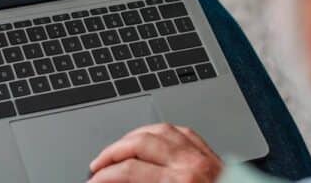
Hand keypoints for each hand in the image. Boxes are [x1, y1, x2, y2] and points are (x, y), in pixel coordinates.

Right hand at [88, 123, 223, 182]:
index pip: (127, 172)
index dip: (103, 178)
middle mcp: (190, 165)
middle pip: (138, 144)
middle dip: (111, 154)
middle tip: (98, 167)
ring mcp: (202, 156)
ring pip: (157, 131)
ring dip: (132, 137)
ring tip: (117, 150)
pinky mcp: (212, 155)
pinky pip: (181, 132)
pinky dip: (160, 132)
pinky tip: (150, 138)